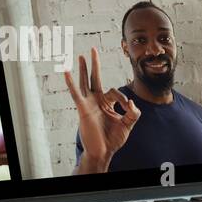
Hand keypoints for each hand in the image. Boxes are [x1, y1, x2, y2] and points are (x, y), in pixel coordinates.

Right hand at [62, 47, 140, 173]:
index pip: (115, 91)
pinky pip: (76, 93)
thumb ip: (134, 112)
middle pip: (95, 78)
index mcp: (106, 103)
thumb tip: (132, 102)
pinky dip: (71, 83)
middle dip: (95, 64)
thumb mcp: (129, 124)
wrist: (103, 152)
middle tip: (93, 49)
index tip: (128, 108)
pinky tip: (67, 72)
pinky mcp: (83, 108)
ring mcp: (89, 103)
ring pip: (85, 82)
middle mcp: (96, 101)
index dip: (124, 98)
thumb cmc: (113, 139)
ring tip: (81, 56)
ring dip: (84, 69)